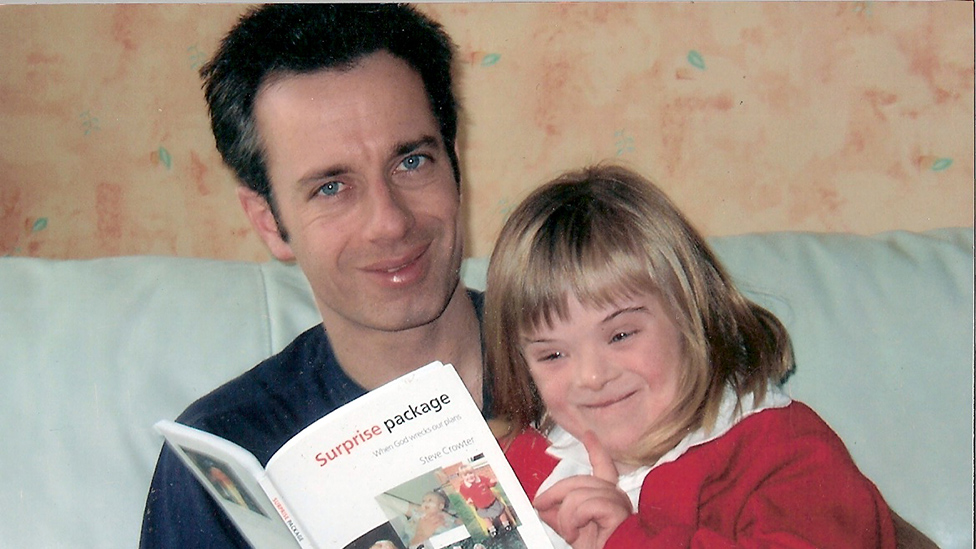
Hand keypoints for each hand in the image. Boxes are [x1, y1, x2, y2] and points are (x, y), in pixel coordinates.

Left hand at [533, 432, 632, 548]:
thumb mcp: (573, 531)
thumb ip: (559, 516)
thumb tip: (543, 506)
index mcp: (607, 498)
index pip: (603, 467)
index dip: (595, 450)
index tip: (588, 435)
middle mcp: (616, 496)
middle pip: (579, 480)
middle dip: (554, 493)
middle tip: (540, 505)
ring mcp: (618, 503)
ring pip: (578, 494)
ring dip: (565, 517)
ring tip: (569, 533)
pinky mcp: (617, 511)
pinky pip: (586, 505)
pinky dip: (573, 520)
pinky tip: (575, 533)